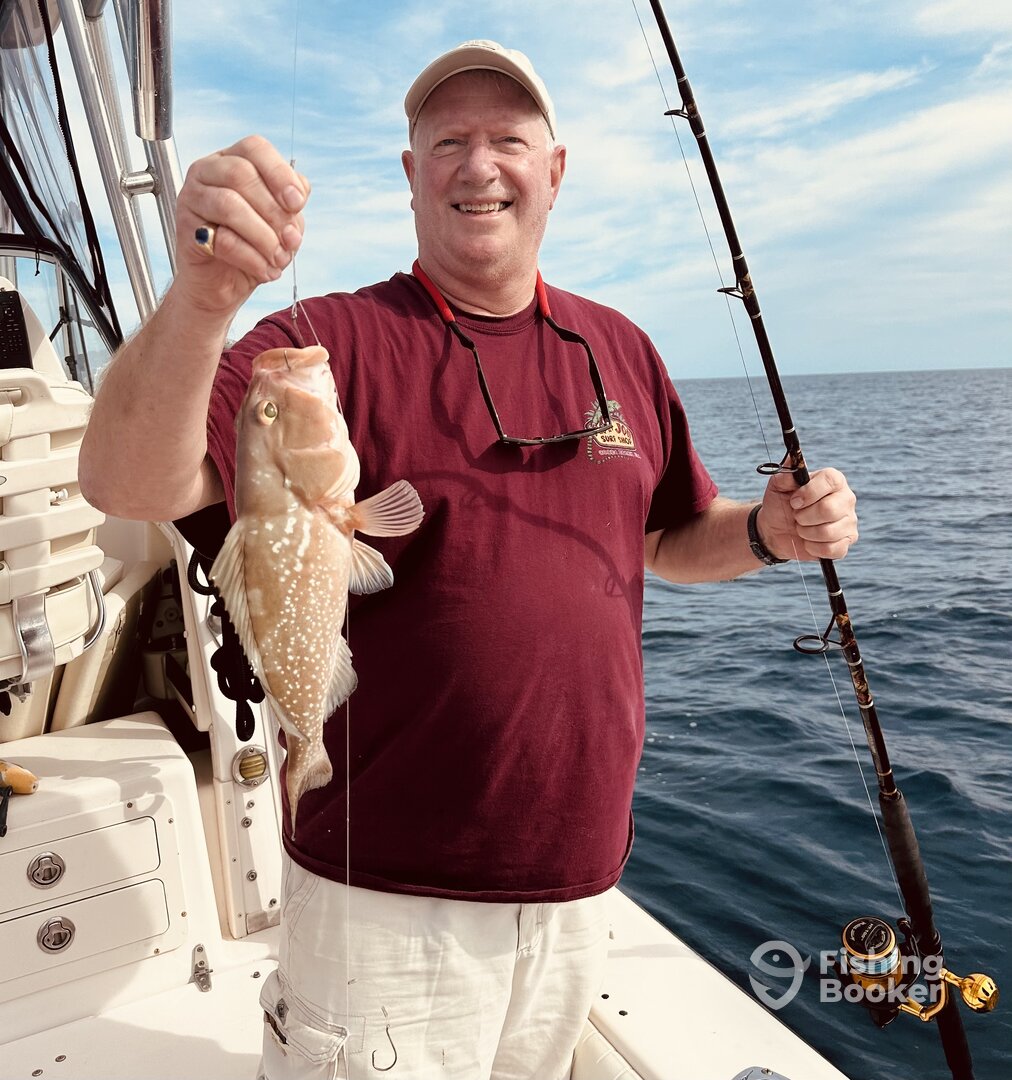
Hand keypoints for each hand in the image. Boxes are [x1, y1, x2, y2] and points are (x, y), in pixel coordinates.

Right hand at [173, 135, 309, 317]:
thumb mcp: (281, 222)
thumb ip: (290, 206)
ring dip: (263, 237)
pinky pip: (221, 238)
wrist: (223, 284)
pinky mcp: (185, 228)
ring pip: (229, 205)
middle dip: (274, 212)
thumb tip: (296, 199)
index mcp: (233, 159)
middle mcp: (207, 171)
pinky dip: (251, 258)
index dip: (279, 173)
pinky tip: (265, 271)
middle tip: (291, 241)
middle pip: (241, 174)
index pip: (255, 147)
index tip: (297, 204)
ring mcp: (192, 197)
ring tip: (279, 260)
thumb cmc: (253, 246)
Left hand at [758, 467, 857, 561]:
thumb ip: (786, 472)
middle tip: (796, 516)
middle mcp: (846, 498)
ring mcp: (849, 521)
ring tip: (801, 528)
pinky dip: (813, 547)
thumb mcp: (777, 485)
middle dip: (804, 517)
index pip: (830, 480)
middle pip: (829, 509)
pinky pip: (831, 549)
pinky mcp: (847, 542)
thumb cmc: (780, 504)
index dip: (809, 493)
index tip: (794, 501)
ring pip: (828, 532)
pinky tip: (809, 541)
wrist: (776, 529)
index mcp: (833, 480)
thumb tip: (792, 457)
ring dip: (806, 533)